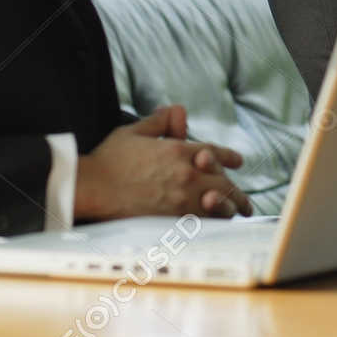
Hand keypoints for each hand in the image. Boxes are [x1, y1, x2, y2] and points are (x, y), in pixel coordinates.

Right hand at [73, 105, 251, 221]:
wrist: (91, 187)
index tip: (238, 162)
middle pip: (223, 183)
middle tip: (245, 201)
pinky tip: (216, 225)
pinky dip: (212, 223)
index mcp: (179, 150)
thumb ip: (161, 120)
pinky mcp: (169, 219)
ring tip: (239, 213)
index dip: (229, 157)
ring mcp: (179, 199)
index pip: (215, 153)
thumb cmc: (108, 159)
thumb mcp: (135, 131)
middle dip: (237, 192)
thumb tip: (178, 111)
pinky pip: (200, 223)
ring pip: (217, 205)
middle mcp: (185, 174)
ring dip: (230, 209)